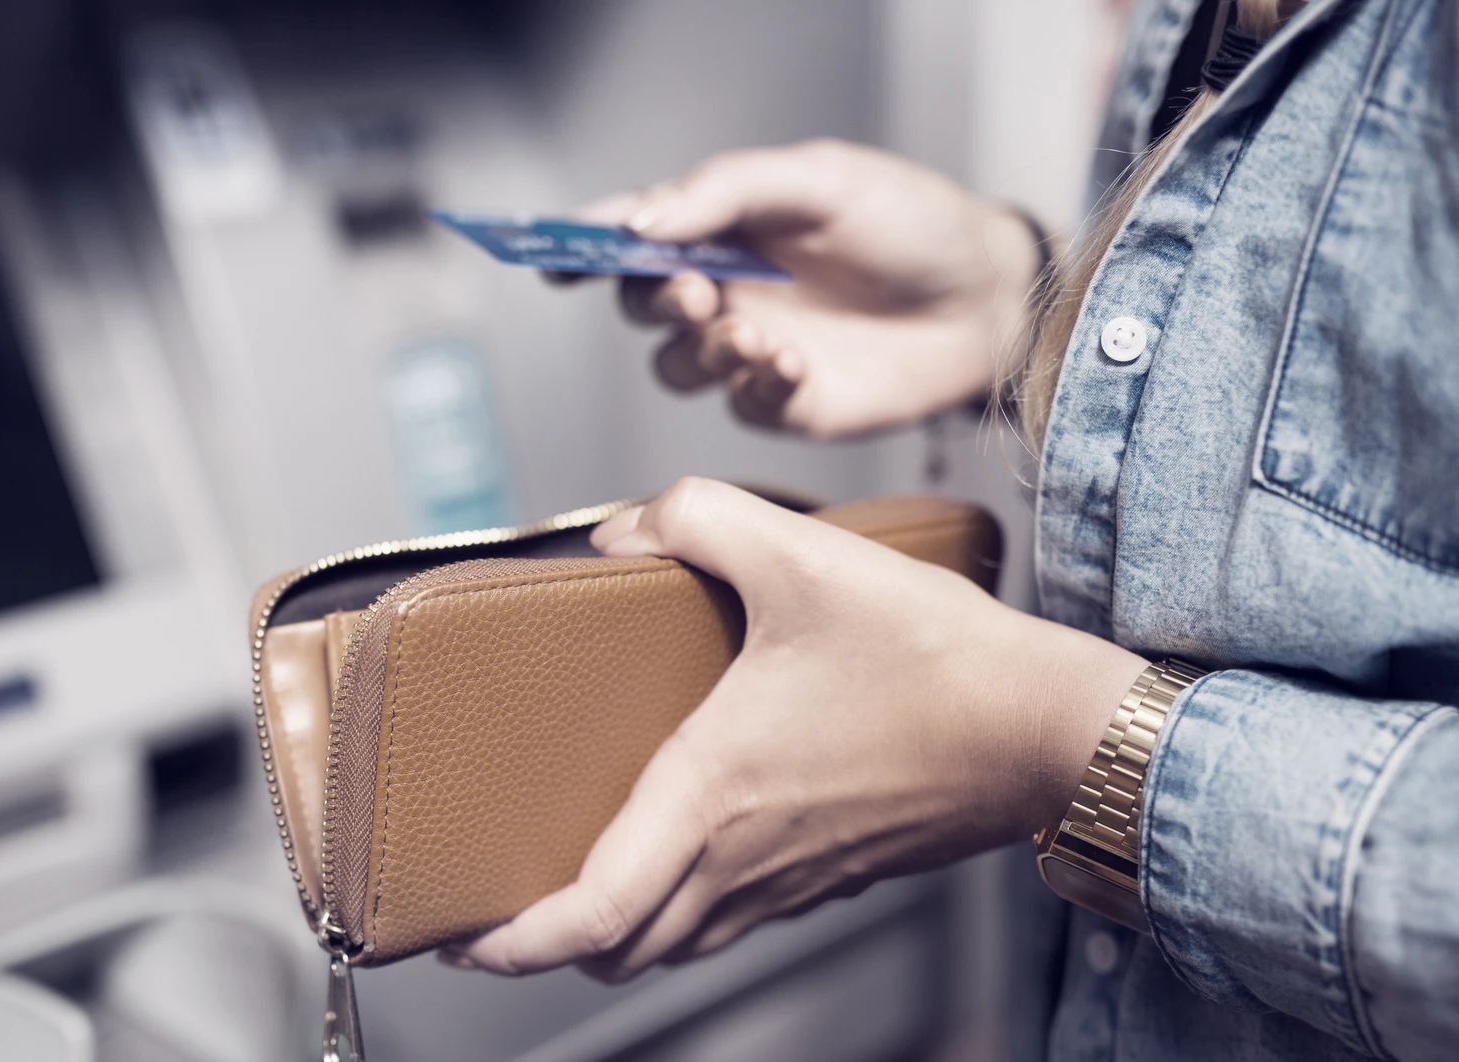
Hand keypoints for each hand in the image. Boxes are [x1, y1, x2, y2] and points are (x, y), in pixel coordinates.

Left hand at [448, 480, 1143, 980]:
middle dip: (545, 948)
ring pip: (674, 948)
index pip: (589, 916)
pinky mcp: (830, 879)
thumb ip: (699, 518)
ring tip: (569, 892)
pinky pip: (729, 924)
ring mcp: (789, 882)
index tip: (459, 941)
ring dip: (612, 936)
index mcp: (712, 795)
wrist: (1050, 732)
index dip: (513, 945)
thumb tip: (623, 530)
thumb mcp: (806, 556)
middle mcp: (741, 860)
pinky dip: (677, 918)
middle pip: (617, 953)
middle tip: (495, 911)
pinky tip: (676, 859)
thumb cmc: (937, 659)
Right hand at [567, 141, 1041, 438]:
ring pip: (675, 366)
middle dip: (654, 299)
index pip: (632, 233)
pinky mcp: (782, 402)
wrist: (988, 299)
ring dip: (701, 350)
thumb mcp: (819, 181)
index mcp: (723, 225)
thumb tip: (639, 222)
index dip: (581, 245)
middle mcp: (725, 288)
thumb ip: (725, 191)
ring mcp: (748, 349)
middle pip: (640, 305)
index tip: (550, 256)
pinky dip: (755, 384)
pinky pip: (738, 403)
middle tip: (697, 290)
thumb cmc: (911, 222)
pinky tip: (794, 364)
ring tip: (754, 334)